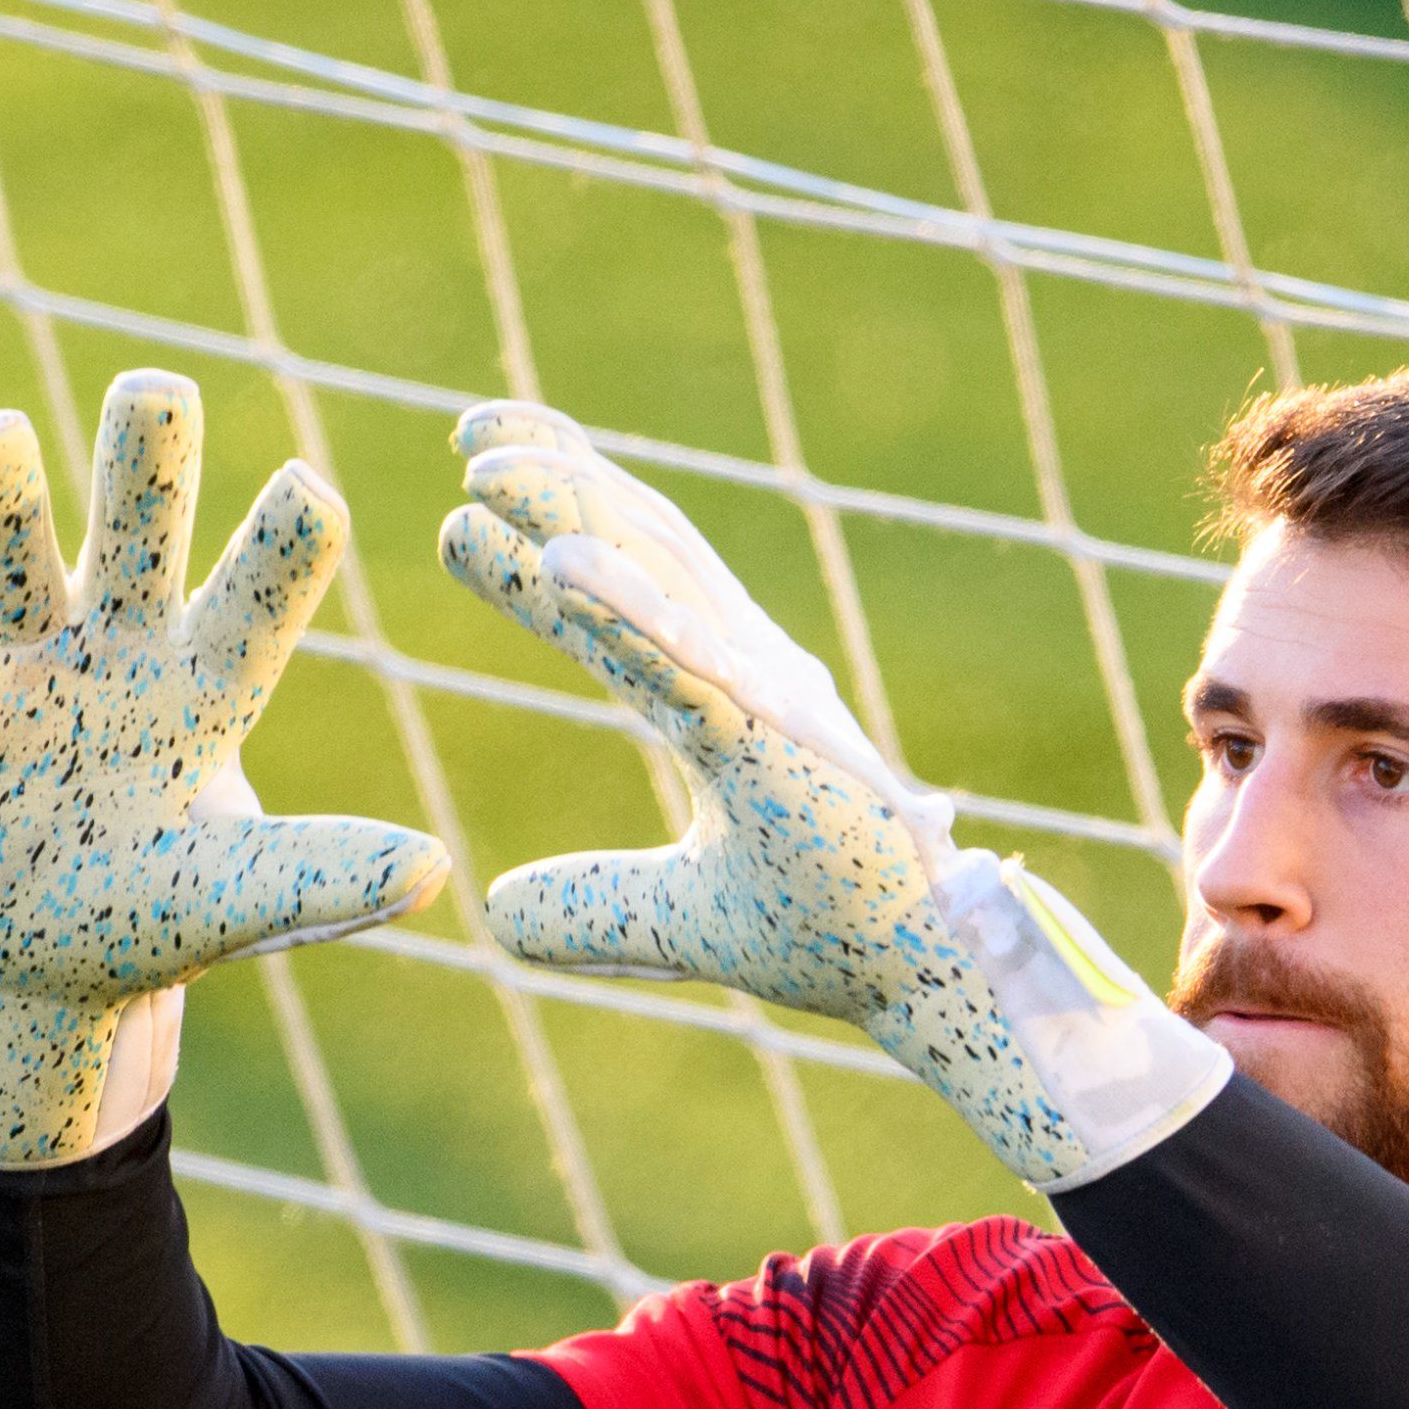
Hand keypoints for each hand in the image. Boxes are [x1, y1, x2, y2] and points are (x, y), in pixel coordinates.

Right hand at [0, 369, 448, 1166]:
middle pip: (137, 521)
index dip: (284, 542)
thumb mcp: (244, 903)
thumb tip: (435, 870)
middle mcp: (124, 642)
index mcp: (214, 678)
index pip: (262, 589)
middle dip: (145, 456)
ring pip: (12, 544)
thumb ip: (325, 877)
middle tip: (154, 389)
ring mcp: (28, 661)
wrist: (45, 966)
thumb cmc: (159, 918)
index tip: (309, 493)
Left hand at [439, 401, 1225, 1190]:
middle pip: (642, 548)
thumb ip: (589, 902)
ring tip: (486, 471)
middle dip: (560, 480)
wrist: (937, 977)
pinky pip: (687, 659)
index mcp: (726, 696)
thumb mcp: (673, 920)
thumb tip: (493, 912)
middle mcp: (747, 673)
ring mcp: (764, 698)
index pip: (625, 592)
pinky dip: (622, 606)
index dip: (554, 527)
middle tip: (471, 432)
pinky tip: (556, 561)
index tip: (474, 486)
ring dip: (572, 516)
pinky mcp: (777, 740)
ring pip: (656, 581)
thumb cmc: (835, 931)